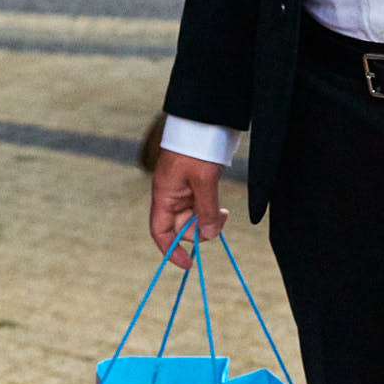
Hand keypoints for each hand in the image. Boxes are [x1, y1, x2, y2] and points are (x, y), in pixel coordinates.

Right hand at [149, 149, 228, 268]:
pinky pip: (201, 206)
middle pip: (180, 226)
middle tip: (220, 221)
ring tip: (223, 212)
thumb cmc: (197, 147)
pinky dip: (210, 211)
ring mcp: (183, 189)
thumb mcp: (204, 179)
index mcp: (164, 194)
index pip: (160, 231)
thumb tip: (209, 235)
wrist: (204, 119)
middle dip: (199, 231)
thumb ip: (206, 209)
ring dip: (207, 220)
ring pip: (193, 217)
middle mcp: (170, 195)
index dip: (171, 250)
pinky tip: (221, 207)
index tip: (189, 264)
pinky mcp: (195, 183)